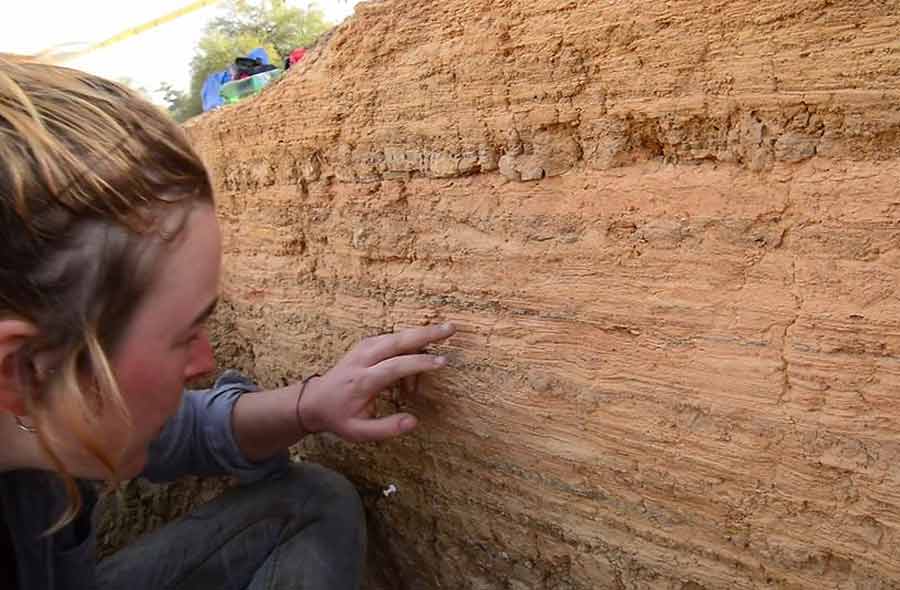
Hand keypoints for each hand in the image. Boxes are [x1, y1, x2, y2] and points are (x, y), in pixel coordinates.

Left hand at [296, 323, 455, 441]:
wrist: (315, 400)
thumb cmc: (339, 418)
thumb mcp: (359, 433)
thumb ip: (386, 429)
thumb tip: (414, 422)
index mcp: (362, 381)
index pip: (394, 366)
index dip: (419, 363)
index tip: (441, 362)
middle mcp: (362, 359)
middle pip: (397, 340)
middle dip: (426, 333)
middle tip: (450, 328)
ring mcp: (363, 348)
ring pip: (397, 336)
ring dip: (421, 337)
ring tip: (442, 342)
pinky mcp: (366, 344)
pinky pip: (393, 339)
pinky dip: (410, 345)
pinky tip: (419, 357)